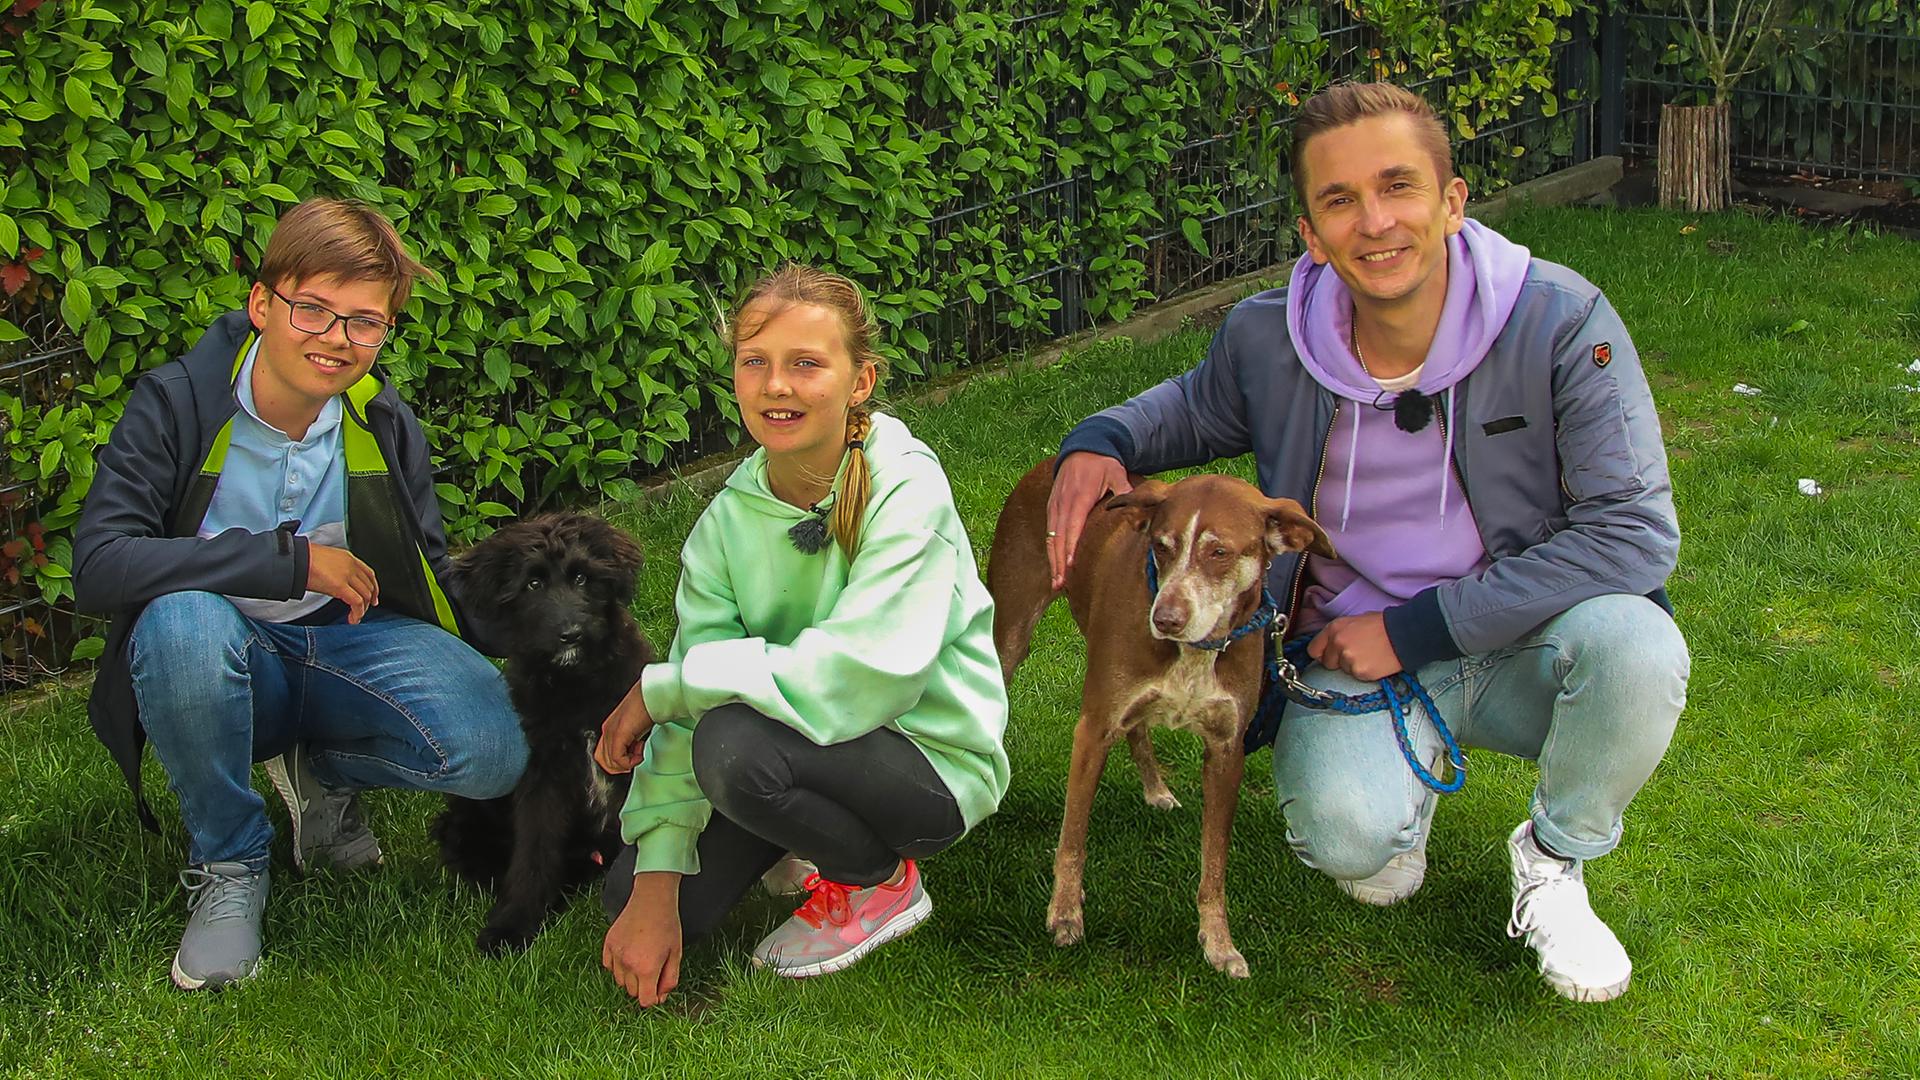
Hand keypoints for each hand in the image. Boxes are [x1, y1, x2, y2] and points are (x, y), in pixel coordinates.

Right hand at [307, 544, 378, 623]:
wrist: (295, 558)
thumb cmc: (304, 559)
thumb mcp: (326, 561)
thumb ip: (337, 571)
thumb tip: (338, 584)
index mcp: (348, 558)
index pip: (369, 573)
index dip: (374, 587)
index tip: (373, 597)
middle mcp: (351, 565)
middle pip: (369, 586)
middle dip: (369, 601)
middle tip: (364, 610)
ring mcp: (347, 575)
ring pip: (365, 595)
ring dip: (362, 609)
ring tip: (356, 616)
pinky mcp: (340, 586)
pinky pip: (356, 602)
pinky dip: (358, 612)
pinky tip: (353, 618)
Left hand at [594, 679, 654, 773]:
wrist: (652, 695)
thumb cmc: (648, 706)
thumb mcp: (637, 727)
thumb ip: (632, 739)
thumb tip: (634, 753)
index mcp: (610, 728)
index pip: (604, 755)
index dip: (619, 762)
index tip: (634, 757)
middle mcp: (607, 731)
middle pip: (604, 762)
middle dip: (622, 766)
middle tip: (636, 757)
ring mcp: (610, 733)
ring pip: (610, 763)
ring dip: (627, 763)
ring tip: (639, 752)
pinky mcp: (618, 735)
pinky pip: (618, 758)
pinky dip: (630, 761)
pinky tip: (640, 750)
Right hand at [603, 873, 682, 1006]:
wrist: (652, 900)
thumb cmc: (667, 925)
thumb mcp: (676, 954)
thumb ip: (669, 979)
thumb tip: (661, 997)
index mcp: (647, 968)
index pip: (645, 1000)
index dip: (653, 998)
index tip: (658, 989)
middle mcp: (628, 964)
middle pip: (632, 991)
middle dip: (643, 986)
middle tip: (653, 968)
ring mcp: (616, 954)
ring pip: (620, 980)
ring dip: (630, 977)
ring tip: (641, 958)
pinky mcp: (608, 944)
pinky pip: (608, 966)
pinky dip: (617, 966)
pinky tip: (628, 954)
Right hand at [1047, 452, 1132, 589]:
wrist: (1083, 447)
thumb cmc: (1102, 463)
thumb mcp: (1116, 472)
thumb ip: (1124, 489)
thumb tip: (1136, 503)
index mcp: (1079, 497)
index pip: (1073, 526)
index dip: (1071, 547)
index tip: (1071, 566)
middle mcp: (1063, 503)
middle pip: (1059, 538)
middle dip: (1059, 562)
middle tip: (1062, 584)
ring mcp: (1055, 506)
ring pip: (1051, 538)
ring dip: (1053, 561)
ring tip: (1057, 583)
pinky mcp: (1052, 507)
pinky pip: (1050, 532)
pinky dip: (1052, 551)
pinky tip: (1055, 566)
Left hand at [1306, 612, 1403, 680]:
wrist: (1404, 633)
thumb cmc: (1383, 625)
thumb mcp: (1355, 621)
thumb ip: (1339, 634)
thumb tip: (1329, 646)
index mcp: (1334, 628)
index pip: (1313, 649)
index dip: (1322, 654)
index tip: (1330, 655)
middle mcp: (1338, 643)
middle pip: (1327, 663)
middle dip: (1339, 662)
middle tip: (1357, 654)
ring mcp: (1348, 658)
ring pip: (1344, 671)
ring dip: (1354, 666)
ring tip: (1370, 655)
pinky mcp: (1360, 671)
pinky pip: (1357, 676)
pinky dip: (1365, 672)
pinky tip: (1375, 662)